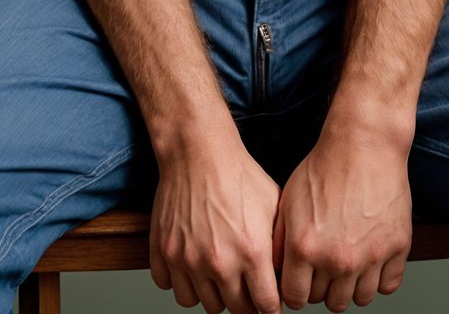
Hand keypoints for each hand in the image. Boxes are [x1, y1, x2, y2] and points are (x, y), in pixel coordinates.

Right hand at [149, 131, 282, 313]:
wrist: (198, 150)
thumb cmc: (238, 174)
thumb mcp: (273, 206)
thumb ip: (279, 247)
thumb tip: (285, 277)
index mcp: (251, 252)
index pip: (265, 306)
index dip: (270, 306)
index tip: (268, 300)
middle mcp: (219, 261)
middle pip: (233, 309)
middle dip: (243, 301)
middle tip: (245, 286)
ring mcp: (187, 258)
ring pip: (200, 304)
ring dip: (211, 294)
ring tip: (218, 276)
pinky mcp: (163, 250)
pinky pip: (169, 287)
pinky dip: (180, 280)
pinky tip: (192, 264)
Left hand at [273, 127, 412, 309]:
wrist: (364, 144)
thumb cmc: (325, 166)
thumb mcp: (288, 200)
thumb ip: (280, 241)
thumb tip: (277, 271)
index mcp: (305, 247)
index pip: (296, 298)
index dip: (296, 290)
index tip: (302, 281)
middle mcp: (337, 258)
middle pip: (328, 302)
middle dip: (323, 287)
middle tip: (325, 266)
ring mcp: (370, 256)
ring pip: (359, 299)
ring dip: (351, 286)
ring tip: (347, 263)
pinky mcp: (396, 249)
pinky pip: (387, 287)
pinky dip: (379, 278)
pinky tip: (370, 259)